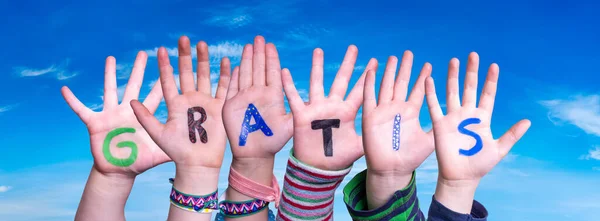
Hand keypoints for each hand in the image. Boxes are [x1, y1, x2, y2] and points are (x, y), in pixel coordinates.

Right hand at [61, 51, 168, 175]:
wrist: (119, 171)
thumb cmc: (139, 161)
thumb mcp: (159, 153)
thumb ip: (174, 148)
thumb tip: (195, 148)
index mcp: (143, 116)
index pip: (154, 95)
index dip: (160, 80)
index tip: (168, 65)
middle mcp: (127, 111)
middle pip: (134, 86)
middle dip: (139, 70)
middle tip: (144, 52)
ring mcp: (111, 115)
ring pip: (110, 90)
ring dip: (109, 74)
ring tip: (111, 58)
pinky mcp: (95, 123)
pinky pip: (81, 110)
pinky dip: (72, 101)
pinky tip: (64, 89)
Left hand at [131, 36, 229, 168]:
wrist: (198, 164)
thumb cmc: (177, 152)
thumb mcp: (158, 134)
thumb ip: (146, 118)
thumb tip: (131, 102)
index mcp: (175, 105)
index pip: (168, 80)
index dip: (164, 65)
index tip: (160, 49)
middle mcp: (190, 100)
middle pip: (187, 73)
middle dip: (185, 56)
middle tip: (183, 38)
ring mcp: (205, 103)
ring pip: (205, 76)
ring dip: (204, 60)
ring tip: (202, 43)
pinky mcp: (219, 108)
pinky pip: (223, 88)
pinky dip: (226, 75)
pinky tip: (226, 61)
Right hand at [221, 36, 289, 218]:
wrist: (255, 154)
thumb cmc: (273, 142)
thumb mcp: (289, 127)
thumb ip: (296, 114)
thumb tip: (311, 104)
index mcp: (273, 96)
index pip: (272, 73)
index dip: (271, 59)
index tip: (271, 45)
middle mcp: (259, 94)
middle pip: (258, 69)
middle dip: (259, 53)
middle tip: (260, 38)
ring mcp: (245, 98)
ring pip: (246, 74)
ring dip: (247, 60)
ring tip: (249, 45)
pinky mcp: (231, 105)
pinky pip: (232, 86)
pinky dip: (233, 76)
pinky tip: (234, 64)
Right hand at [282, 45, 376, 169]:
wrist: (318, 169)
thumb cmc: (338, 158)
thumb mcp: (359, 147)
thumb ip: (371, 136)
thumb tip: (391, 134)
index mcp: (348, 112)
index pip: (360, 90)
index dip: (367, 77)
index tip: (375, 61)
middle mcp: (333, 106)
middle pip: (341, 80)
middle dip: (347, 64)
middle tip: (353, 47)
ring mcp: (317, 109)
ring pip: (317, 83)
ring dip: (317, 67)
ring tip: (318, 51)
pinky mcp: (302, 115)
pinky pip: (294, 98)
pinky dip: (288, 85)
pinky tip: (284, 71)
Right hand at [362, 51, 433, 208]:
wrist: (391, 170)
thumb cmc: (410, 158)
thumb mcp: (430, 141)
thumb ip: (440, 127)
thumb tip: (459, 120)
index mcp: (411, 112)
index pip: (418, 90)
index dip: (423, 77)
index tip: (428, 64)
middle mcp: (397, 109)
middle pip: (402, 83)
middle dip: (406, 68)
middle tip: (410, 53)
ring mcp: (383, 111)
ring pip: (386, 86)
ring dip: (389, 72)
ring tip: (393, 57)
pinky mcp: (371, 117)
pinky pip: (369, 97)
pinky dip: (369, 84)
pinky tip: (371, 71)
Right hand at [425, 52, 530, 212]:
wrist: (460, 177)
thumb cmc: (479, 165)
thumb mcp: (499, 150)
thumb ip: (512, 135)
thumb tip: (528, 121)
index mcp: (482, 119)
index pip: (487, 95)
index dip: (490, 81)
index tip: (494, 66)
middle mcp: (467, 114)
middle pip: (469, 88)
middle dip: (471, 72)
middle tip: (473, 55)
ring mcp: (453, 118)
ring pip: (452, 92)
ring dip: (452, 77)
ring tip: (453, 61)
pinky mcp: (440, 125)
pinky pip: (434, 106)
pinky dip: (431, 93)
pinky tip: (430, 79)